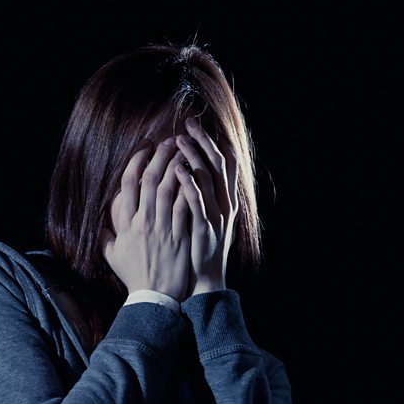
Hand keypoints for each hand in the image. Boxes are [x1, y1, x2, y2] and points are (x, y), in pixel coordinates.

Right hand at [100, 137, 191, 301]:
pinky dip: (190, 188)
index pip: (127, 184)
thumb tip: (97, 220)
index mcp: (125, 223)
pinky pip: (186, 206)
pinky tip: (196, 175)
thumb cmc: (133, 275)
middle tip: (170, 140)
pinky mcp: (180, 235)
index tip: (145, 147)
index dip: (136, 161)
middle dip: (161, 155)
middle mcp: (142, 222)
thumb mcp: (111, 254)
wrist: (154, 296)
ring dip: (177, 166)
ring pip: (170, 188)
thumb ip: (104, 234)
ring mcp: (162, 228)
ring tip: (185, 150)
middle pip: (150, 180)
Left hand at [174, 117, 239, 294]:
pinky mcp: (204, 228)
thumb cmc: (198, 248)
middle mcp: (225, 204)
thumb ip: (199, 196)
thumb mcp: (205, 219)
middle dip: (203, 142)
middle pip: (218, 164)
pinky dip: (188, 184)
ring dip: (193, 157)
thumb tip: (186, 172)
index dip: (212, 142)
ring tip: (179, 140)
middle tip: (189, 123)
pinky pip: (197, 202)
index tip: (196, 126)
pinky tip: (177, 171)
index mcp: (225, 200)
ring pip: (208, 178)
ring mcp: (216, 215)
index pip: (225, 164)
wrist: (205, 280)